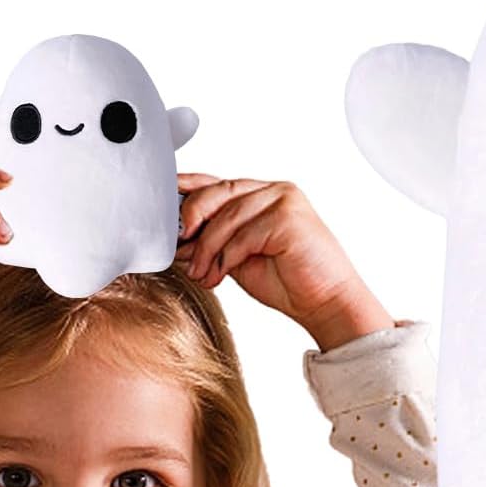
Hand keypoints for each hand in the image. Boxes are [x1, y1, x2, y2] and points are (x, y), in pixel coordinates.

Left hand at [174, 174, 392, 349]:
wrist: (326, 304)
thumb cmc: (289, 283)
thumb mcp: (238, 257)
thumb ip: (213, 240)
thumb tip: (175, 238)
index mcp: (263, 195)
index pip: (217, 183)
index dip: (186, 188)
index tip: (159, 200)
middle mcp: (275, 191)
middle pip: (218, 191)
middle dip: (191, 220)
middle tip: (181, 248)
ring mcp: (284, 201)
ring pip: (227, 217)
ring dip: (207, 249)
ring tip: (203, 274)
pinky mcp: (290, 218)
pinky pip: (243, 234)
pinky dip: (227, 257)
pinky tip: (223, 275)